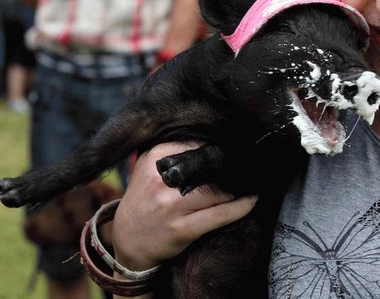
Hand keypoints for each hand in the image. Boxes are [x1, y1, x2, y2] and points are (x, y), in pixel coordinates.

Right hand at [111, 142, 257, 270]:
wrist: (127, 240)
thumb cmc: (145, 200)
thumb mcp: (150, 167)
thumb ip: (175, 151)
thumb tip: (212, 138)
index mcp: (156, 159)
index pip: (199, 145)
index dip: (220, 148)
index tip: (237, 147)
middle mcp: (163, 180)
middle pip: (212, 167)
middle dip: (233, 166)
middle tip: (250, 164)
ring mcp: (172, 205)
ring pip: (220, 190)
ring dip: (239, 186)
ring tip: (252, 179)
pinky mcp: (183, 229)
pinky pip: (221, 214)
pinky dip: (242, 206)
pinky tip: (252, 199)